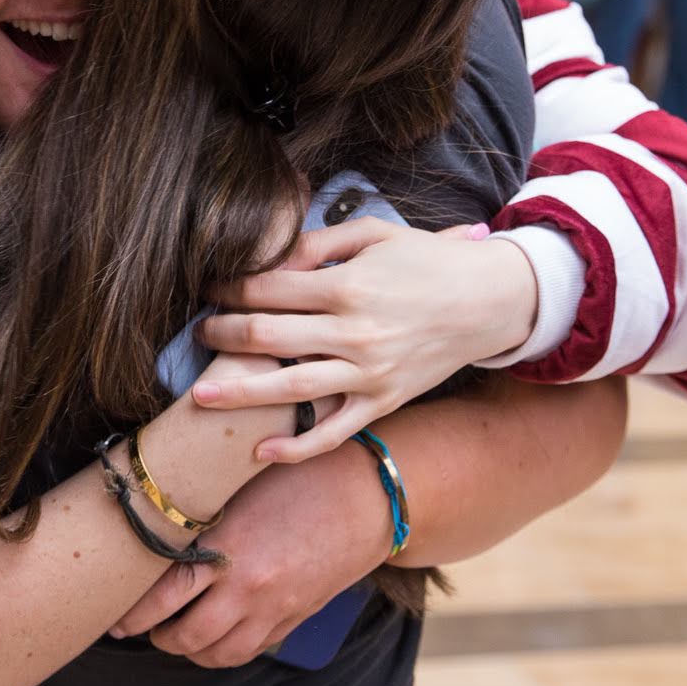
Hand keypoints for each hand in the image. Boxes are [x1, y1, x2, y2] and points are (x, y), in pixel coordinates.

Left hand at [108, 454, 389, 667]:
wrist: (369, 498)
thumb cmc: (301, 476)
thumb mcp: (241, 483)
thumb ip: (201, 508)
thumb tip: (153, 515)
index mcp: (227, 547)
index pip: (163, 596)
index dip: (133, 615)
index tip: (115, 618)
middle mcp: (248, 587)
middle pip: (185, 636)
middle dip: (156, 638)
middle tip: (138, 627)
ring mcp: (273, 609)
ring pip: (216, 654)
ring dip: (188, 650)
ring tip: (173, 634)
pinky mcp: (294, 619)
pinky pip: (249, 651)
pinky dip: (223, 652)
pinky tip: (213, 637)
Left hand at [194, 222, 535, 461]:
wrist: (489, 301)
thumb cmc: (427, 261)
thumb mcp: (375, 234)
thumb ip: (318, 243)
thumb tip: (272, 260)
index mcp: (349, 285)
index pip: (270, 289)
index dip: (231, 288)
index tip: (209, 288)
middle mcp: (355, 332)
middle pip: (269, 337)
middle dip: (223, 334)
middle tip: (196, 333)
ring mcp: (370, 373)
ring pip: (292, 388)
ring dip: (241, 392)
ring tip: (201, 397)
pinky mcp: (383, 402)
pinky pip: (335, 432)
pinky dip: (297, 447)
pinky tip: (261, 450)